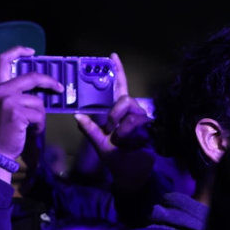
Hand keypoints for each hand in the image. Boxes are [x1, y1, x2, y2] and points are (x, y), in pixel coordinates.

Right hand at [0, 46, 62, 158]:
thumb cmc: (3, 129)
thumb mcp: (4, 106)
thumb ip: (16, 93)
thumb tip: (39, 87)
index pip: (4, 60)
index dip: (18, 51)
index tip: (32, 52)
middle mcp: (1, 90)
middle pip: (32, 77)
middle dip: (49, 82)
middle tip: (58, 88)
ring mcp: (9, 101)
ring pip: (38, 101)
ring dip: (40, 115)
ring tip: (32, 125)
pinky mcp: (18, 112)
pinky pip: (39, 115)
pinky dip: (39, 125)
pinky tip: (32, 131)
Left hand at [74, 53, 154, 189]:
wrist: (133, 174)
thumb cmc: (118, 159)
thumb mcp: (100, 145)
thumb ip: (90, 130)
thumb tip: (77, 115)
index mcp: (118, 113)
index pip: (118, 88)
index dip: (117, 72)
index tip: (112, 56)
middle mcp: (132, 111)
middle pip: (124, 99)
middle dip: (114, 115)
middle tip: (111, 130)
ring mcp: (143, 118)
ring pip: (131, 112)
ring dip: (122, 130)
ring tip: (122, 142)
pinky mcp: (152, 127)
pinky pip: (136, 124)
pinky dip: (129, 136)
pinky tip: (132, 145)